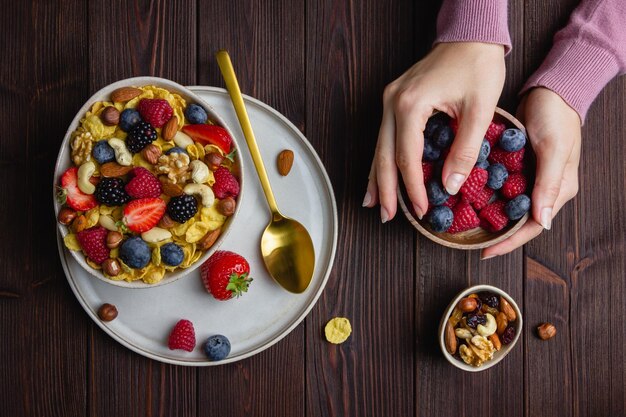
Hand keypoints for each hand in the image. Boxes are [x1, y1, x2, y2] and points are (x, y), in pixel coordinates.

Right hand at [363, 42, 504, 221]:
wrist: (471, 35)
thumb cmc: (478, 66)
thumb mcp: (480, 110)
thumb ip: (465, 151)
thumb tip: (450, 186)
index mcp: (411, 105)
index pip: (407, 157)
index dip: (413, 188)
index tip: (422, 209)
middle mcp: (393, 102)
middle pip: (384, 155)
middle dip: (385, 189)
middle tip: (387, 216)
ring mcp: (390, 100)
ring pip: (379, 147)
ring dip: (378, 176)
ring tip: (375, 203)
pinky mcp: (396, 100)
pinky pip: (385, 136)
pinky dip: (383, 158)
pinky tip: (379, 175)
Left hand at [481, 87, 580, 257]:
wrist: (551, 90)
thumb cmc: (556, 118)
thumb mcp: (553, 149)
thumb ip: (548, 184)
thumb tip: (543, 221)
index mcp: (557, 190)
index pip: (532, 227)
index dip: (509, 242)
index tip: (485, 252)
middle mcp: (542, 188)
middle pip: (516, 220)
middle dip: (495, 232)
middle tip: (468, 240)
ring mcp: (529, 176)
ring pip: (506, 204)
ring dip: (486, 212)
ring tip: (461, 221)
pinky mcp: (517, 165)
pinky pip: (499, 184)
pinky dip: (484, 190)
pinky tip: (465, 192)